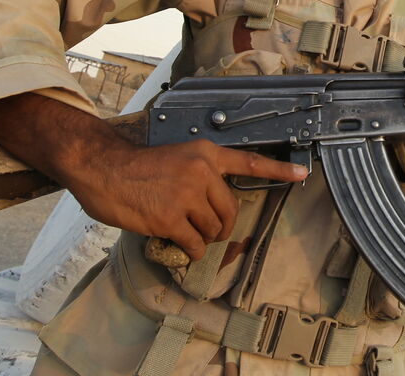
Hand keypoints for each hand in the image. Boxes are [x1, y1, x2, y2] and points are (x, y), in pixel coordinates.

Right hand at [0, 93, 306, 260]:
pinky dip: (187, 251)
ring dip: (200, 238)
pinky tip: (176, 245)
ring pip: (211, 230)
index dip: (279, 170)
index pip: (249, 162)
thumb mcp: (174, 159)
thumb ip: (197, 176)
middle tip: (205, 231)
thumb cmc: (133, 166)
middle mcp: (201, 172)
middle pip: (229, 211)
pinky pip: (192, 244)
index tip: (303, 173)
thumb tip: (210, 206)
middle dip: (220, 227)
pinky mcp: (171, 218)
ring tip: (181, 232)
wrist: (101, 167)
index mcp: (205, 154)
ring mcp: (187, 196)